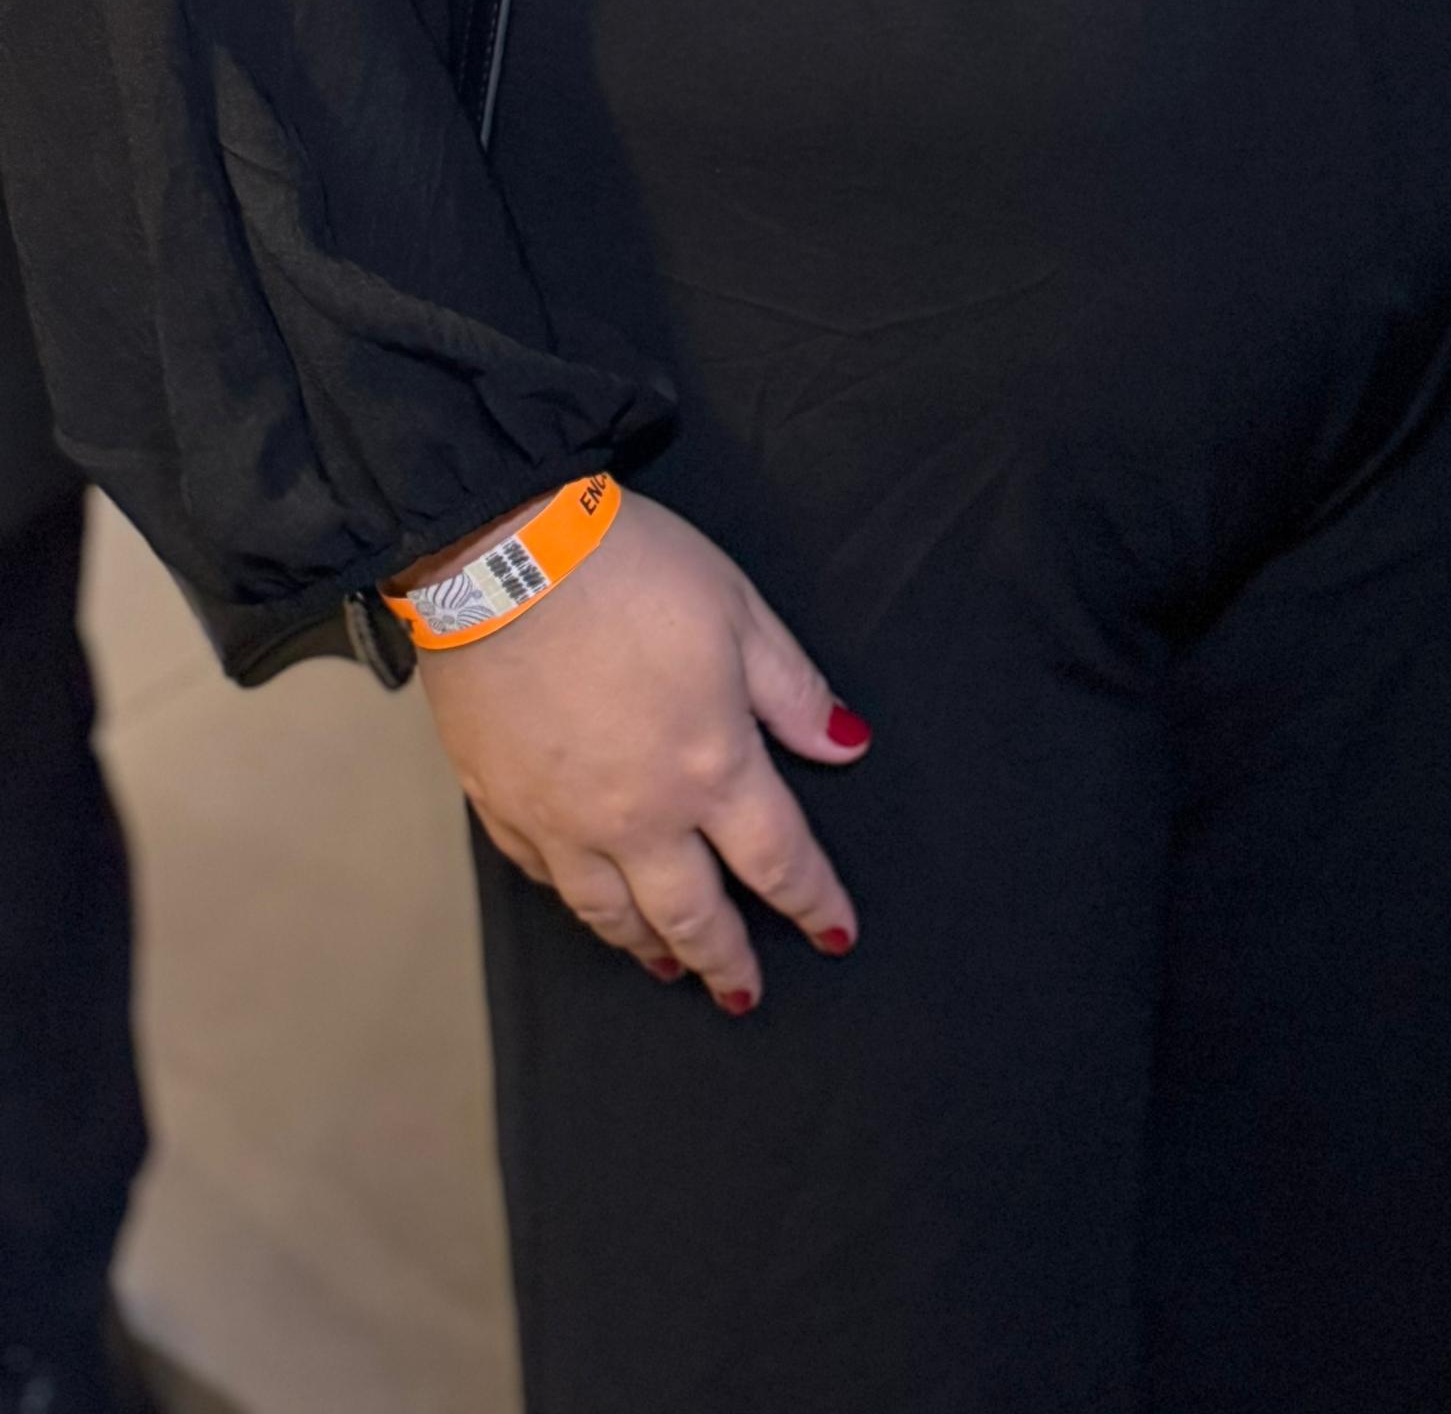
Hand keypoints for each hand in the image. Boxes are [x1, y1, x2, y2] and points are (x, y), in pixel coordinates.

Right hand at [414, 490, 869, 1012]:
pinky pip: (545, 878)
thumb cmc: (632, 572)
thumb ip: (794, 692)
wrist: (502, 559)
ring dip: (648, 948)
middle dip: (728, 958)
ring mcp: (562, 820)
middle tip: (744, 992)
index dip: (813, 902)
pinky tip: (589, 904)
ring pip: (611, 913)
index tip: (836, 935)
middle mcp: (638, 815)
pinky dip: (576, 902)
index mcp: (711, 767)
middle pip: (692, 913)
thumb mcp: (740, 612)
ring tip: (670, 967)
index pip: (778, 860)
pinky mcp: (501, 806)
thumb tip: (847, 745)